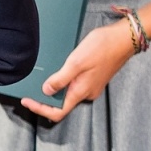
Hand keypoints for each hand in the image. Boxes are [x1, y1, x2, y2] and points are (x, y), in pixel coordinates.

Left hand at [20, 21, 134, 122]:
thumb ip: (60, 79)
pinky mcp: (95, 77)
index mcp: (81, 92)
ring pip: (69, 93)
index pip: (57, 112)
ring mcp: (91, 86)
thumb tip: (46, 91)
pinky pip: (76, 84)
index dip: (40, 109)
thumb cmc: (102, 47)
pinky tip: (61, 69)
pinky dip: (65, 80)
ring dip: (55, 88)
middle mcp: (86, 93)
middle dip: (45, 98)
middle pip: (62, 104)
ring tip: (43, 77)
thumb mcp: (76, 62)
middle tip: (30, 88)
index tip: (26, 101)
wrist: (124, 38)